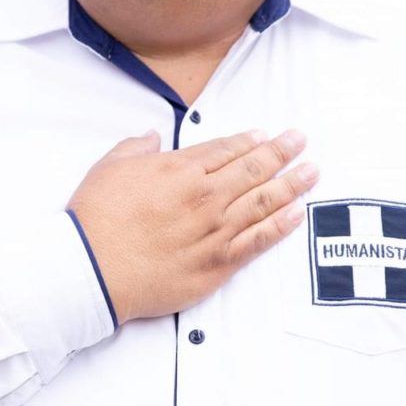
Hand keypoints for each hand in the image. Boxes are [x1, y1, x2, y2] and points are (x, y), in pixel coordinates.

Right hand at [68, 128, 317, 322]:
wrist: (93, 271)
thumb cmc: (97, 219)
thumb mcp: (109, 168)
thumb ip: (136, 147)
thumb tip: (152, 136)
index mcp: (180, 170)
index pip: (225, 149)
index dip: (248, 141)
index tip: (265, 135)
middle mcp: (205, 196)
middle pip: (254, 169)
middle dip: (281, 151)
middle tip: (300, 140)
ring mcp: (216, 231)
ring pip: (264, 201)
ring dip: (292, 184)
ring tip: (312, 171)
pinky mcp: (219, 263)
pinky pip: (259, 240)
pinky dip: (282, 226)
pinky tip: (297, 213)